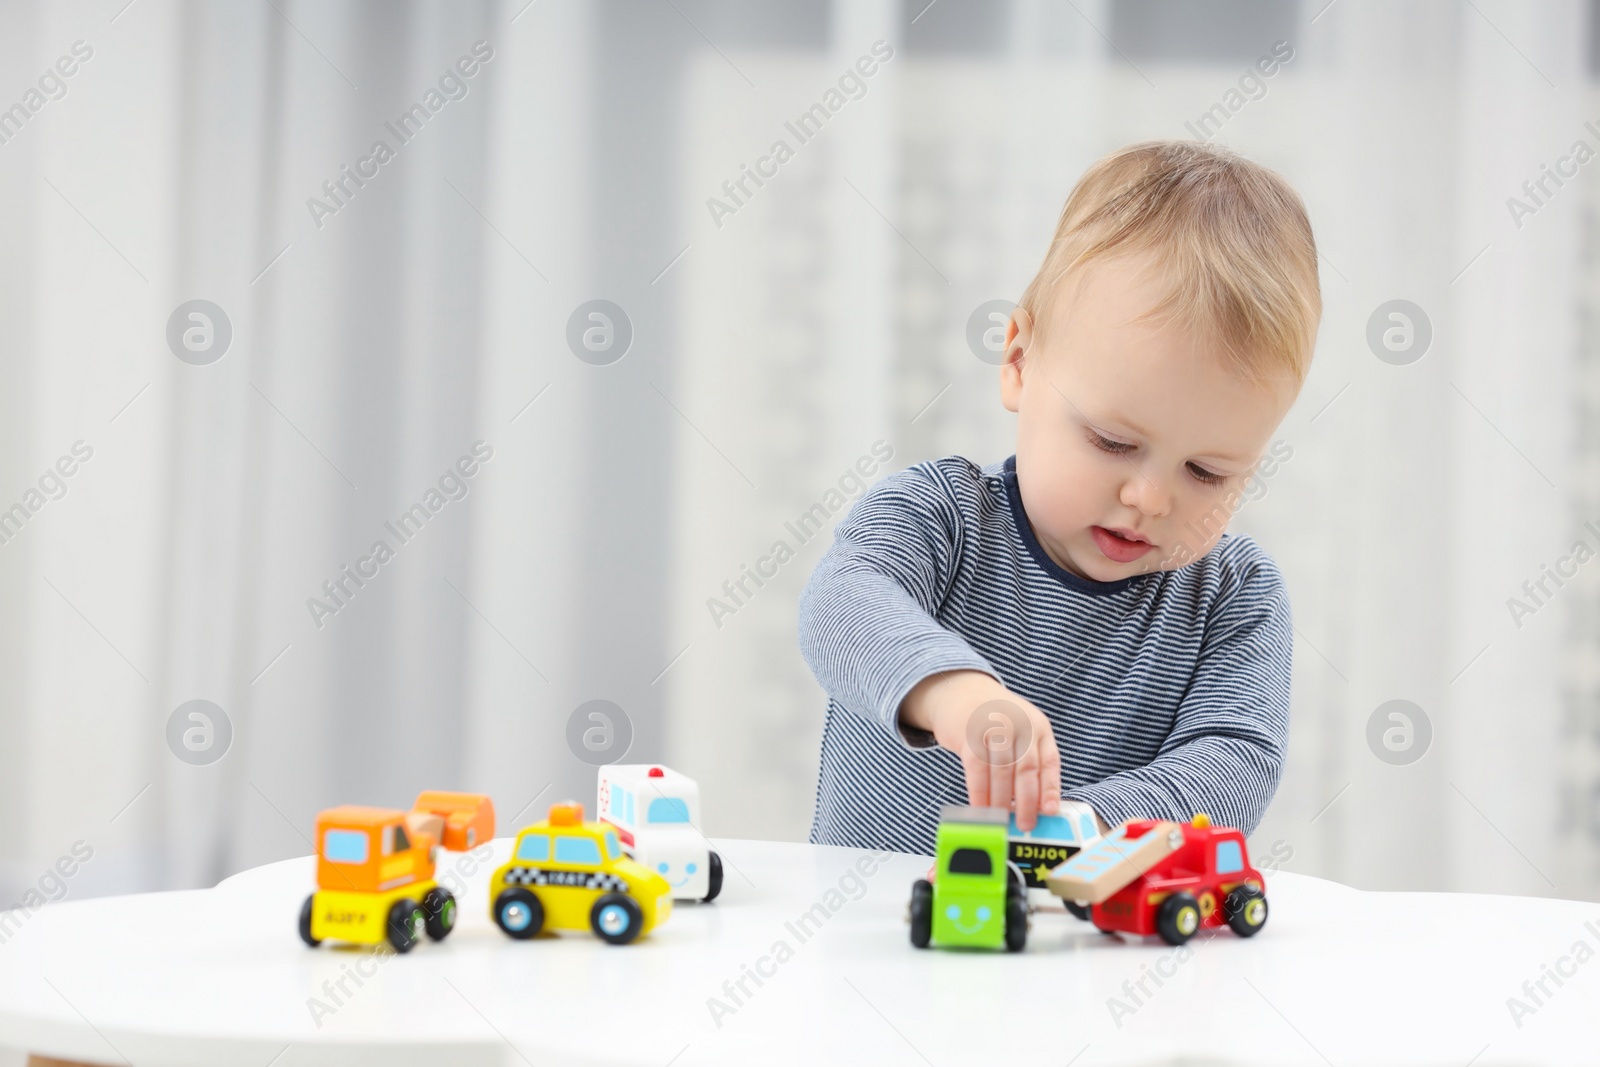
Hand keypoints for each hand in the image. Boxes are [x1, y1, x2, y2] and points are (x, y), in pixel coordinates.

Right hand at [900, 670, 1060, 830]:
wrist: (961, 692)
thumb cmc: (994, 720)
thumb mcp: (1020, 730)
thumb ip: (1030, 759)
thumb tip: (1036, 804)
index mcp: (1038, 725)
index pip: (1049, 762)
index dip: (1050, 789)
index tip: (1049, 812)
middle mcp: (1018, 723)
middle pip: (1026, 769)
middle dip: (1026, 802)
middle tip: (1025, 825)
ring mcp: (993, 726)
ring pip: (1001, 772)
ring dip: (1001, 801)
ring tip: (1000, 820)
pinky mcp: (969, 733)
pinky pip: (977, 769)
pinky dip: (979, 792)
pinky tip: (980, 807)